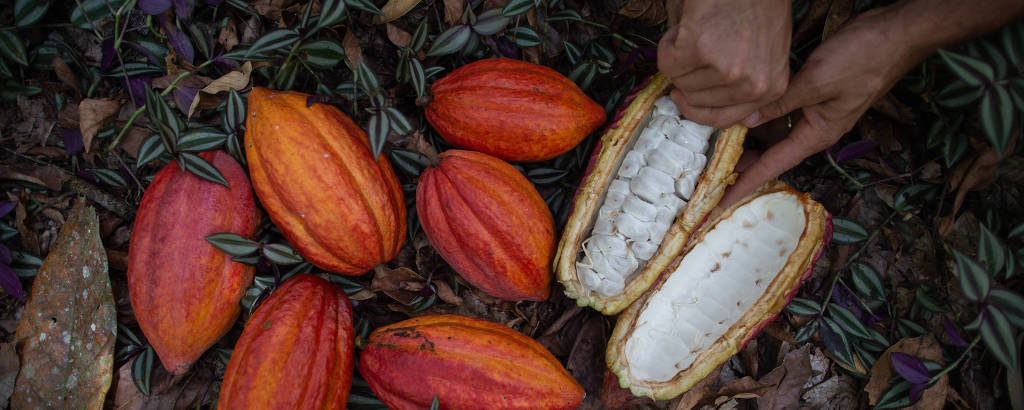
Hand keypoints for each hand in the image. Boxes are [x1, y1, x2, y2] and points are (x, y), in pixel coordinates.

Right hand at [657, 0, 791, 128]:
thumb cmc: (761, 4)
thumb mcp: (769, 52)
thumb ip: (749, 84)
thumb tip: (708, 104)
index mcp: (771, 88)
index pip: (723, 119)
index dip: (696, 109)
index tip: (682, 98)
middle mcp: (751, 85)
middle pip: (695, 100)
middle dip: (686, 75)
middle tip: (691, 49)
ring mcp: (726, 70)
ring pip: (679, 80)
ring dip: (677, 56)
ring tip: (694, 31)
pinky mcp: (700, 51)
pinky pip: (666, 62)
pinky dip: (668, 43)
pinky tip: (685, 25)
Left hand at [720, 8, 924, 205]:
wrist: (897, 33)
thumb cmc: (865, 58)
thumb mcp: (816, 81)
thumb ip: (780, 103)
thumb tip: (745, 120)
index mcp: (819, 133)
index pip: (774, 165)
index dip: (745, 183)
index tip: (721, 202)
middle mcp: (816, 127)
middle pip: (771, 151)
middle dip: (742, 160)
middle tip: (709, 167)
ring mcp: (817, 110)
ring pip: (775, 129)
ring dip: (750, 134)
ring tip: (718, 137)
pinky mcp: (816, 92)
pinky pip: (782, 110)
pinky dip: (762, 112)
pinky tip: (743, 107)